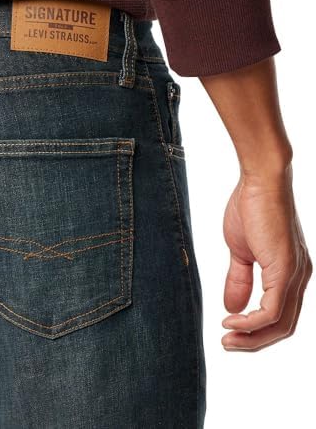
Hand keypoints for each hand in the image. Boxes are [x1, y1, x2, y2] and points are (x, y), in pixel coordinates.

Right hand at [221, 164, 311, 351]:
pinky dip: (251, 322)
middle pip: (283, 327)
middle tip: (227, 345)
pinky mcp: (286, 270)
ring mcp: (295, 275)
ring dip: (253, 338)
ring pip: (281, 324)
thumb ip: (239, 280)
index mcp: (289, 273)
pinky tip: (232, 320)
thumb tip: (231, 307)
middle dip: (254, 342)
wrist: (260, 181)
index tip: (228, 332)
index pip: (279, 315)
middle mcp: (299, 278)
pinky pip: (273, 311)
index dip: (255, 330)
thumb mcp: (240, 252)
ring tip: (228, 339)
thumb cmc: (250, 209)